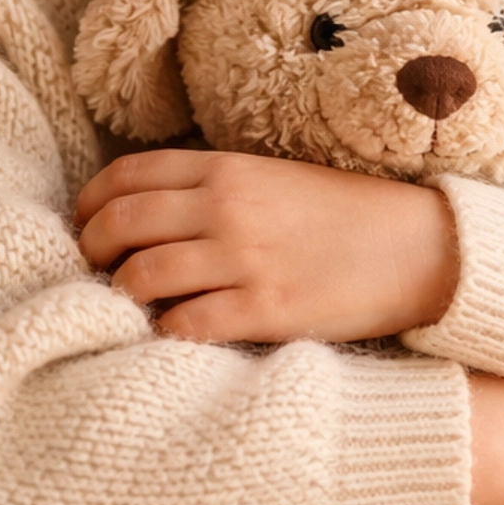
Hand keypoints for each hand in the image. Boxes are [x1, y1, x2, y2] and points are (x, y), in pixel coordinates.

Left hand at [74, 148, 459, 343]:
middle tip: (93, 271)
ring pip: (140, 278)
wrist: (419, 249)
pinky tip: (171, 335)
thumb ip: (213, 186)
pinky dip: (164, 333)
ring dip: (121, 296)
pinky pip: (184, 326)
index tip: (84, 226)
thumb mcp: (274, 178)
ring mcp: (243, 260)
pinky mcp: (265, 311)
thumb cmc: (345, 214)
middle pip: (120, 224)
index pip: (125, 176)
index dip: (90, 203)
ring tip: (129, 307)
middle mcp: (225, 209)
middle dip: (91, 250)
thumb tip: (149, 210)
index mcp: (226, 169)